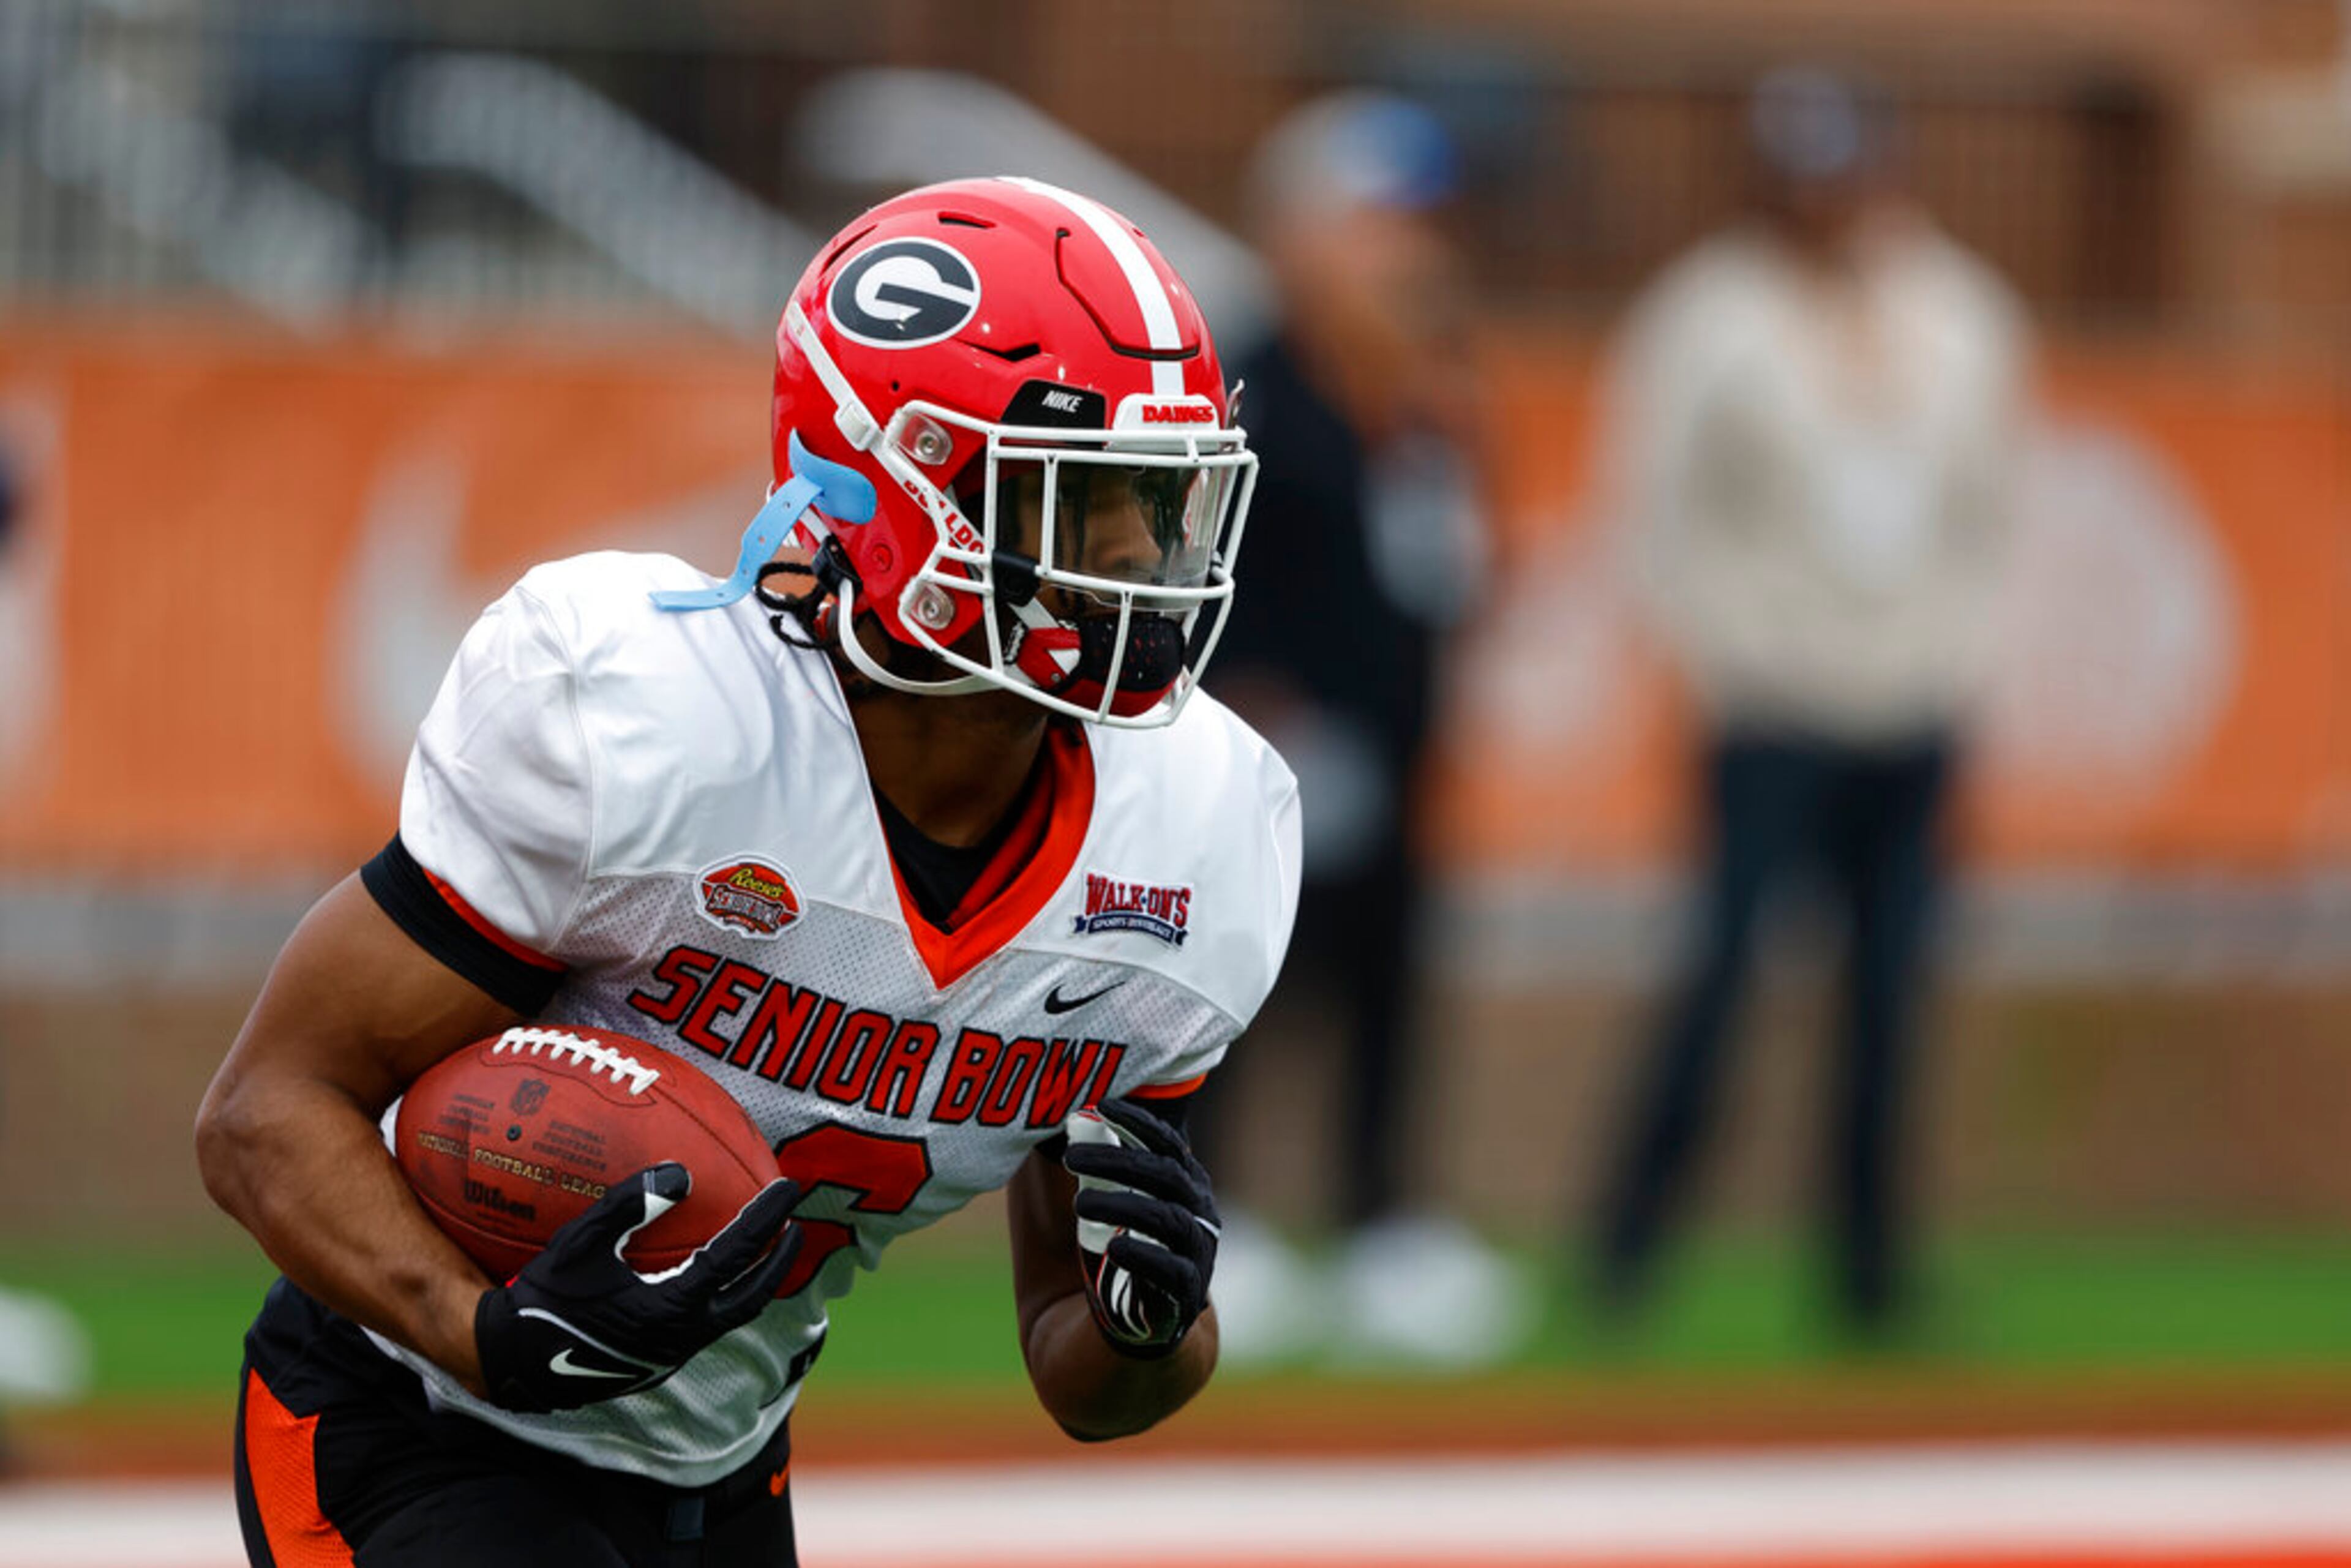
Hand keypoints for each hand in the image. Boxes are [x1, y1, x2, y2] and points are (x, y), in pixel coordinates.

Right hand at [473, 1164, 800, 1412]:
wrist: (512, 1360)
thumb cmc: (544, 1298)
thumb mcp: (580, 1243)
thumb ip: (628, 1204)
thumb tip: (680, 1172)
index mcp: (670, 1307)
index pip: (736, 1256)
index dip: (766, 1219)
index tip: (789, 1188)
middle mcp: (681, 1336)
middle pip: (752, 1297)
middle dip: (780, 1262)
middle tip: (796, 1227)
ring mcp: (671, 1354)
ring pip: (731, 1316)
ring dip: (753, 1283)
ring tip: (765, 1251)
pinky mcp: (657, 1362)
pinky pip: (705, 1325)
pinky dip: (722, 1297)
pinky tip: (712, 1276)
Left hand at [1060, 1098, 1218, 1358]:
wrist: (1132, 1328)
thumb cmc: (1114, 1249)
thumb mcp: (1104, 1202)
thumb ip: (1089, 1165)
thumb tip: (1048, 1116)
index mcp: (1182, 1185)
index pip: (1167, 1144)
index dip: (1138, 1122)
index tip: (1101, 1106)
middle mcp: (1197, 1214)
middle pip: (1165, 1176)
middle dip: (1119, 1161)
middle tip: (1071, 1157)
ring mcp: (1196, 1255)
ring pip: (1169, 1220)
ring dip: (1124, 1206)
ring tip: (1080, 1203)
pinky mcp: (1186, 1296)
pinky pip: (1172, 1273)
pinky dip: (1144, 1257)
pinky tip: (1114, 1248)